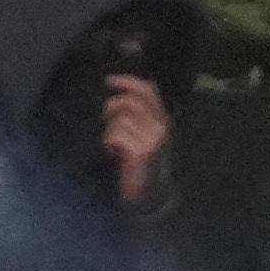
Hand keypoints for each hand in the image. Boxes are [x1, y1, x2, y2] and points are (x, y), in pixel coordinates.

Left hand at [100, 74, 167, 205]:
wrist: (149, 189)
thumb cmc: (141, 159)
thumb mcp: (143, 132)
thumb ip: (139, 112)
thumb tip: (132, 88)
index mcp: (161, 118)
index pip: (148, 90)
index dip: (127, 81)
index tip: (108, 80)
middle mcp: (160, 125)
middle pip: (130, 101)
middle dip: (112, 108)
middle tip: (108, 122)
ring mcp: (151, 137)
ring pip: (121, 118)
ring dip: (110, 129)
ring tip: (113, 142)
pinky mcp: (140, 149)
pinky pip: (116, 134)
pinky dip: (108, 141)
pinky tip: (112, 151)